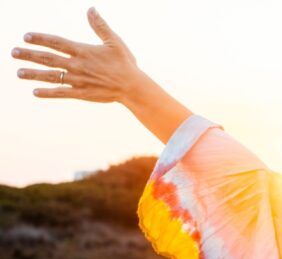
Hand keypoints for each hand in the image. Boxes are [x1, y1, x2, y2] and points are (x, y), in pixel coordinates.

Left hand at [12, 7, 141, 102]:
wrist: (133, 87)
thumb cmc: (125, 64)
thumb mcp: (114, 41)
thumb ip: (99, 26)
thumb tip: (91, 9)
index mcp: (83, 51)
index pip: (56, 42)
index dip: (40, 39)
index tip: (26, 37)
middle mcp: (77, 65)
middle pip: (48, 59)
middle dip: (29, 55)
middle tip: (14, 53)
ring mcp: (78, 80)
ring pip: (51, 76)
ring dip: (33, 74)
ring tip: (19, 72)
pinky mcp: (82, 93)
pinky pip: (61, 93)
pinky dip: (48, 92)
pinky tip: (35, 92)